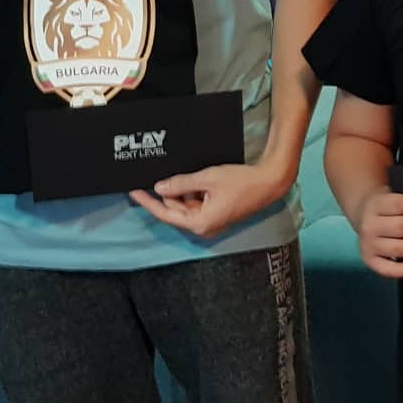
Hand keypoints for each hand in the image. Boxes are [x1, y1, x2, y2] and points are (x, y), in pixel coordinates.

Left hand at [133, 161, 289, 237]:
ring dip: (184, 191)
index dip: (148, 202)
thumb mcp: (207, 178)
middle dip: (169, 193)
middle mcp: (204, 227)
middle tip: (163, 175)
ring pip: (187, 206)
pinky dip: (195, 193)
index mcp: (199, 223)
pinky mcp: (218, 216)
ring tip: (190, 175)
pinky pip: (198, 205)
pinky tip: (197, 180)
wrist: (269, 182)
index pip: (165, 214)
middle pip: (176, 210)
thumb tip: (159, 187)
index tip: (134, 191)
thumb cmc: (241, 181)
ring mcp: (211, 223)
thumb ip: (180, 183)